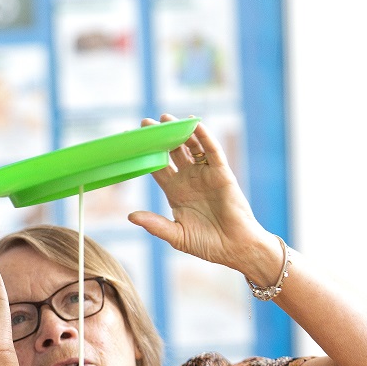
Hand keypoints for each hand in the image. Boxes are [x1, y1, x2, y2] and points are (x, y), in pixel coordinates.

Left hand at [129, 114, 280, 281]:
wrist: (235, 248)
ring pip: (190, 147)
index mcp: (175, 192)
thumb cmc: (207, 244)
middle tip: (144, 122)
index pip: (157, 168)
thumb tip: (131, 216)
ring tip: (165, 117)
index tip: (131, 142)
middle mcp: (189, 179)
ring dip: (180, 131)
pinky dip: (204, 137)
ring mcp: (205, 175)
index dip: (145, 155)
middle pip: (171, 152)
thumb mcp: (176, 235)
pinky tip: (194, 125)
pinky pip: (212, 151)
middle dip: (159, 138)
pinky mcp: (222, 174)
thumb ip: (155, 225)